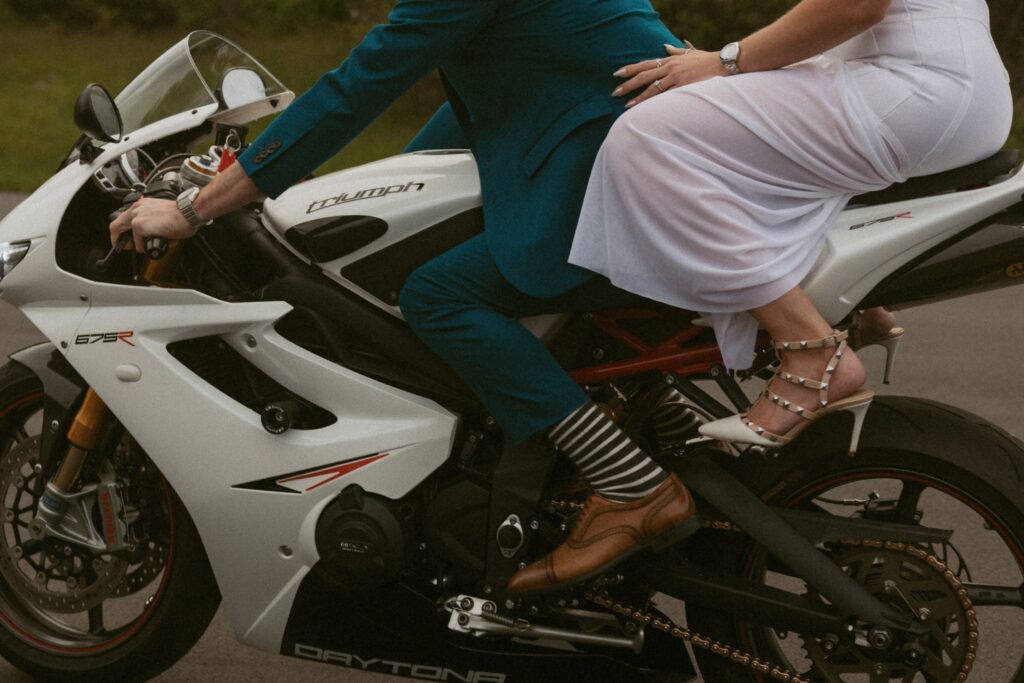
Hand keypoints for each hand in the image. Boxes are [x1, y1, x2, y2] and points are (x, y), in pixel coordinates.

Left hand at [109, 198, 196, 252]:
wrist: (189, 212)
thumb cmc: (182, 214)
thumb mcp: (162, 213)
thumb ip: (152, 220)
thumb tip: (150, 234)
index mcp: (142, 205)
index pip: (123, 217)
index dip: (122, 231)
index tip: (127, 238)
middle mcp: (137, 209)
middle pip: (115, 226)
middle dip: (119, 240)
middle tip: (126, 247)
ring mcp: (136, 217)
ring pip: (125, 235)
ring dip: (134, 244)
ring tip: (144, 247)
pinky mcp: (139, 226)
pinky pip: (137, 243)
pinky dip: (144, 247)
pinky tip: (154, 244)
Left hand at [613, 43, 728, 107]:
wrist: (723, 63)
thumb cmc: (707, 60)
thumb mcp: (690, 54)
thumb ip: (676, 51)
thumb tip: (664, 46)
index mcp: (670, 61)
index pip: (645, 64)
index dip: (630, 69)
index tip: (617, 74)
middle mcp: (670, 68)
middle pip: (644, 76)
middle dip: (628, 84)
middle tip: (615, 92)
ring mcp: (676, 78)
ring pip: (652, 88)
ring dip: (639, 97)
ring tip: (627, 105)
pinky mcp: (684, 87)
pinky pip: (666, 97)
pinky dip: (655, 103)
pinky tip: (646, 110)